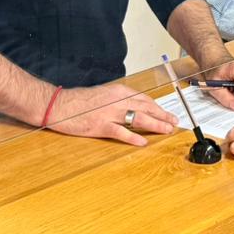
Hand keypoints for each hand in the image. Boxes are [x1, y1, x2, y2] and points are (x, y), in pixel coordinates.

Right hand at [45, 83, 176, 145]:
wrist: (60, 105)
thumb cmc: (79, 101)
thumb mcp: (104, 94)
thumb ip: (119, 100)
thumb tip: (134, 108)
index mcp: (118, 91)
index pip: (145, 99)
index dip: (158, 107)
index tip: (167, 113)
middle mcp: (117, 101)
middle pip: (146, 108)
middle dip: (162, 116)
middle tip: (174, 123)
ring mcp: (110, 114)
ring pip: (139, 118)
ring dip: (155, 125)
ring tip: (166, 130)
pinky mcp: (101, 126)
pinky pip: (121, 132)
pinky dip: (134, 138)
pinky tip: (143, 142)